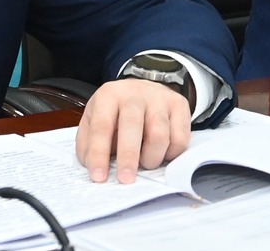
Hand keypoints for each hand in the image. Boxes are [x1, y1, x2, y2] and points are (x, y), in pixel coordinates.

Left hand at [75, 78, 193, 183]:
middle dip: (129, 156)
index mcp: (109, 96)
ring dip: (151, 157)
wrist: (144, 90)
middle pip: (132, 125)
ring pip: (159, 133)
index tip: (99, 176)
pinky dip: (171, 153)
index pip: (102, 126)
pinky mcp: (179, 105)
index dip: (99, 153)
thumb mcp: (95, 121)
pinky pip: (180, 137)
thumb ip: (89, 144)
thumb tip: (93, 168)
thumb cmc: (117, 113)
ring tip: (145, 163)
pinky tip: (162, 153)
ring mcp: (160, 98)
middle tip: (126, 179)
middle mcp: (135, 94)